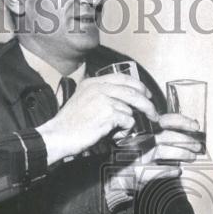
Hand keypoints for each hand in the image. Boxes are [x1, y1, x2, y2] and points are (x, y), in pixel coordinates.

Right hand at [37, 74, 160, 164]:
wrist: (59, 135)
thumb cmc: (70, 124)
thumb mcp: (82, 100)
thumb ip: (100, 95)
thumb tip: (124, 100)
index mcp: (93, 82)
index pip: (123, 78)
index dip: (138, 85)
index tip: (147, 94)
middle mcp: (99, 87)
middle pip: (133, 91)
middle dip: (147, 103)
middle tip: (153, 112)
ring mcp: (104, 99)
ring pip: (131, 108)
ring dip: (130, 121)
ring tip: (122, 128)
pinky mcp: (108, 113)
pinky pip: (128, 121)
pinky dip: (125, 129)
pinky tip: (115, 133)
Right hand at [105, 113, 202, 199]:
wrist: (116, 179)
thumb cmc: (135, 158)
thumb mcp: (148, 142)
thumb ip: (166, 134)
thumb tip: (192, 128)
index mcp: (144, 130)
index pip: (165, 120)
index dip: (183, 121)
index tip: (196, 126)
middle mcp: (140, 141)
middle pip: (167, 136)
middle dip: (187, 141)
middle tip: (198, 146)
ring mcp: (139, 157)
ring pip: (164, 151)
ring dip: (182, 154)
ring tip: (192, 157)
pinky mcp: (139, 173)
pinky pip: (160, 171)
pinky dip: (172, 170)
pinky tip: (178, 171)